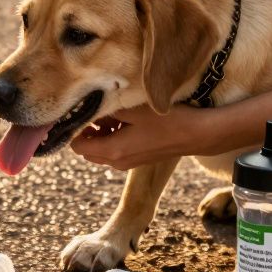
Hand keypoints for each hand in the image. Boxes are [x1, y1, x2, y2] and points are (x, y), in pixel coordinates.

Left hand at [70, 104, 214, 169]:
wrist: (197, 134)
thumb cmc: (166, 120)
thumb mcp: (132, 110)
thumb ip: (107, 111)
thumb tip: (89, 108)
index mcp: (112, 151)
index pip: (77, 146)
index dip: (74, 129)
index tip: (79, 111)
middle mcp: (116, 162)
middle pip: (87, 150)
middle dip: (87, 131)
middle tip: (96, 110)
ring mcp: (127, 163)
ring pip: (102, 150)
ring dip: (101, 133)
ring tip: (113, 113)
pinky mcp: (138, 159)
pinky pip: (116, 150)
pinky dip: (114, 137)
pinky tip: (126, 120)